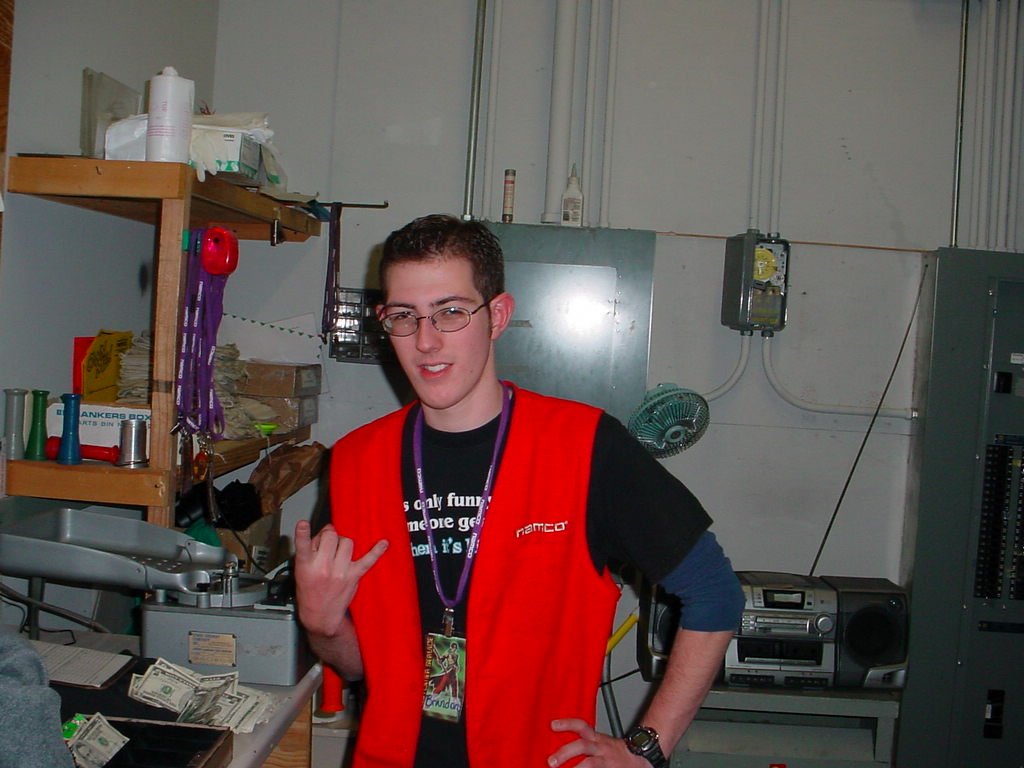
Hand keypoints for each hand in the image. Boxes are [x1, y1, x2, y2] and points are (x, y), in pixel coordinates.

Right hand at [293, 519, 387, 637]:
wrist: (320, 615)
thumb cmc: (309, 591)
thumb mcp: (301, 570)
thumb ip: (311, 549)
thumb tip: (327, 530)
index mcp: (306, 566)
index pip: (302, 546)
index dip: (302, 534)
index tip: (303, 524)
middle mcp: (323, 568)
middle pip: (331, 536)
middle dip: (329, 536)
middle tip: (327, 543)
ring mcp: (340, 572)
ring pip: (347, 542)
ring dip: (343, 543)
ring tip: (338, 551)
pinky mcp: (353, 576)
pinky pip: (368, 560)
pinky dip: (377, 551)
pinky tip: (384, 543)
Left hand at [548, 719, 643, 766]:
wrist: (643, 757)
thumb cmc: (618, 752)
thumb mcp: (602, 743)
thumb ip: (586, 743)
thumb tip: (561, 751)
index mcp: (598, 739)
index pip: (582, 726)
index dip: (567, 724)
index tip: (552, 724)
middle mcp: (602, 748)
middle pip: (582, 745)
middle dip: (565, 752)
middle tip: (551, 762)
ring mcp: (607, 761)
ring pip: (590, 763)